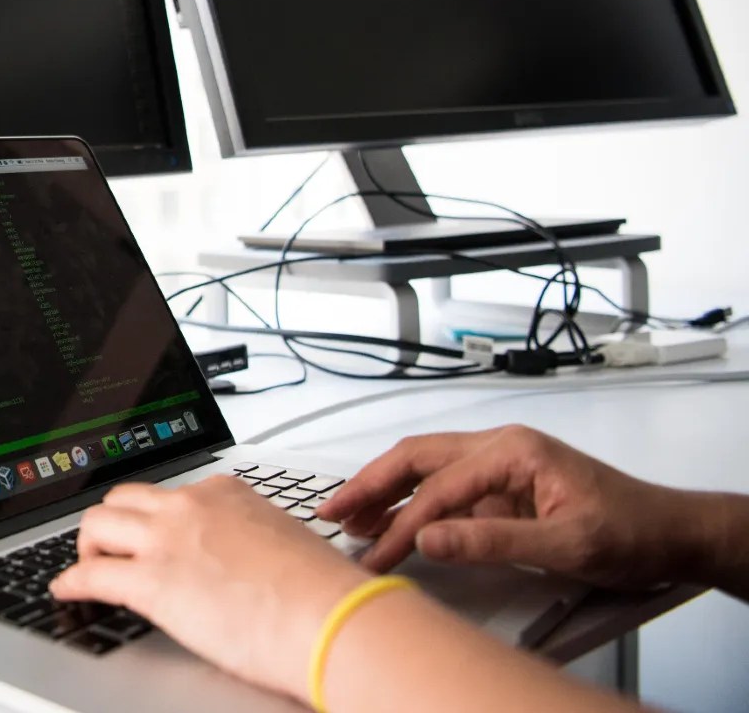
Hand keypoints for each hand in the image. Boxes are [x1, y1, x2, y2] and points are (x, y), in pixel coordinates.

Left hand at [51, 477, 369, 701]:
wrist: (331, 617)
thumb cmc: (322, 592)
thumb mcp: (283, 543)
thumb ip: (251, 542)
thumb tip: (245, 563)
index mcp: (225, 494)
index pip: (171, 494)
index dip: (153, 517)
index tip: (149, 533)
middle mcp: (191, 507)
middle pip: (123, 499)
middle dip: (110, 524)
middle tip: (108, 549)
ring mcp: (167, 541)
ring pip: (97, 524)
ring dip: (86, 547)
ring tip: (87, 568)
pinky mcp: (152, 583)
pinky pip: (91, 576)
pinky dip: (71, 583)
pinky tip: (67, 591)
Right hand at [315, 425, 704, 589]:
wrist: (671, 534)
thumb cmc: (632, 530)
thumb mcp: (566, 544)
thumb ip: (493, 541)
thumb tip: (430, 539)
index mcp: (514, 450)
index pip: (440, 488)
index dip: (402, 525)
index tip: (377, 556)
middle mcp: (500, 448)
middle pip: (417, 458)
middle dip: (369, 484)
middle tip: (331, 512)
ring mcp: (499, 466)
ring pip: (424, 468)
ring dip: (383, 491)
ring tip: (347, 517)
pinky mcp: (501, 489)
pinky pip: (442, 490)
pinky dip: (409, 505)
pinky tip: (389, 522)